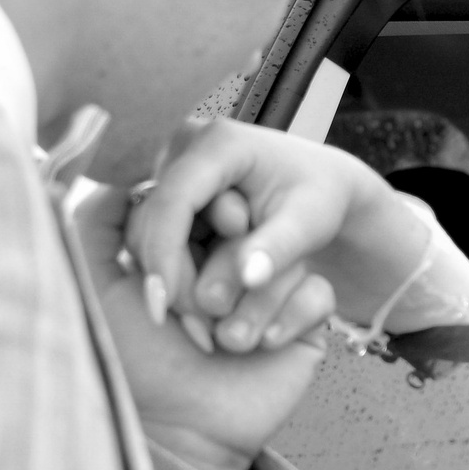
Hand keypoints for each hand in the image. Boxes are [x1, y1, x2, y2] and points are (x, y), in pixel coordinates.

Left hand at [73, 179, 335, 469]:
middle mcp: (228, 265)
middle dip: (227, 258)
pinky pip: (318, 294)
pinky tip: (260, 345)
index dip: (207, 208)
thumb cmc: (134, 363)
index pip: (207, 201)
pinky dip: (289, 316)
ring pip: (288, 256)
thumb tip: (123, 174)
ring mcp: (269, 292)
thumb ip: (99, 223)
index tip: (204, 227)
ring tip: (221, 342)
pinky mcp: (304, 323)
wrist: (180, 429)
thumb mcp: (99, 284)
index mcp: (184, 250)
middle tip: (204, 302)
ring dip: (254, 297)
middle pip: (253, 222)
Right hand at [125, 118, 457, 337]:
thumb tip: (250, 279)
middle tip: (194, 327)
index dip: (164, 254)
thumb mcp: (310, 223)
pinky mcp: (169, 185)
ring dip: (169, 275)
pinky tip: (195, 303)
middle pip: (154, 218)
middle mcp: (187, 144)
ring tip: (202, 322)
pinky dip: (173, 268)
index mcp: (222, 142)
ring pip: (148, 229)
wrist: (319, 181)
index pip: (175, 200)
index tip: (164, 305)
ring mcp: (173, 162)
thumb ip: (278, 249)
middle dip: (167, 274)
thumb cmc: (319, 197)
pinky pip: (156, 233)